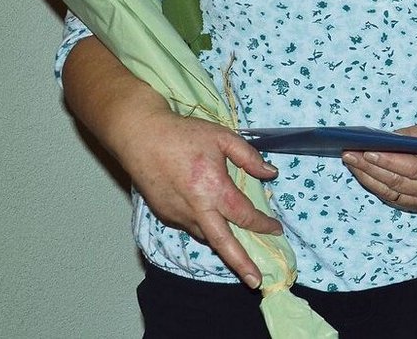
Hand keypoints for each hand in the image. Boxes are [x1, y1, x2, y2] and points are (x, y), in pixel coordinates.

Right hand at [116, 107, 281, 287]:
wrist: (140, 137)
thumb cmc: (183, 134)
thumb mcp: (223, 137)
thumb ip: (249, 157)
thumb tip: (271, 173)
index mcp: (213, 189)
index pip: (244, 215)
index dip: (263, 224)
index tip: (276, 229)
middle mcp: (196, 209)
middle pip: (223, 243)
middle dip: (241, 264)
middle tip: (256, 281)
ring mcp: (178, 215)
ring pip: (206, 236)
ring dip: (223, 245)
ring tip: (240, 252)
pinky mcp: (165, 215)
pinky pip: (191, 227)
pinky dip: (205, 227)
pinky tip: (212, 219)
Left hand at [341, 120, 416, 211]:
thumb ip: (411, 135)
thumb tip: (382, 138)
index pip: (411, 168)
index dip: (388, 161)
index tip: (366, 151)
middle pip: (395, 181)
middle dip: (369, 168)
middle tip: (349, 154)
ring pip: (388, 191)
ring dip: (366, 176)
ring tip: (350, 161)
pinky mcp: (412, 204)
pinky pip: (388, 195)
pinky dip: (372, 183)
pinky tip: (360, 171)